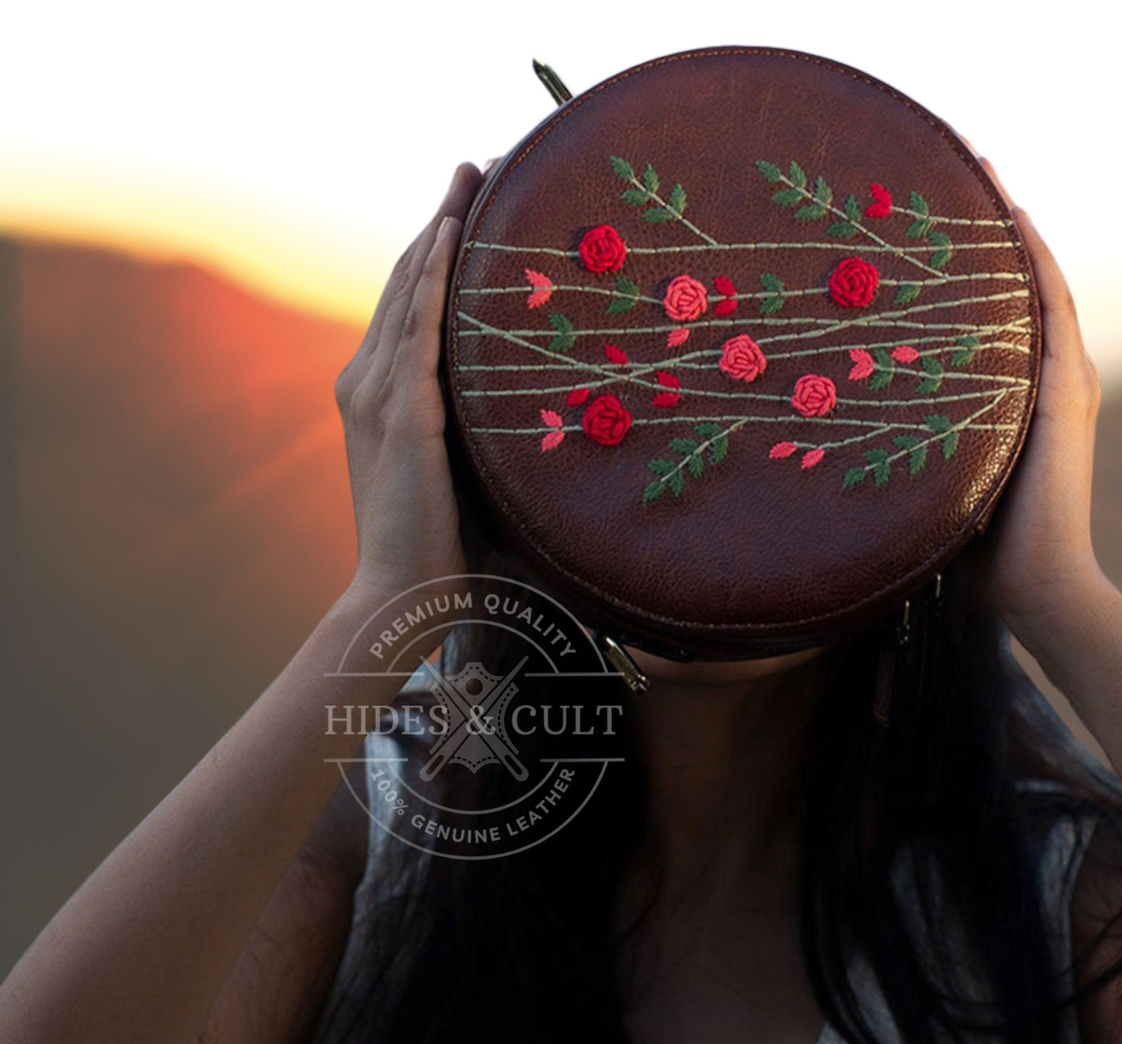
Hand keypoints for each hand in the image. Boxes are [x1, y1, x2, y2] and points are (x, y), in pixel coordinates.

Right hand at [336, 161, 488, 599]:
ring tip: (473, 174)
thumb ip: (493, 443)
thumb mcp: (471, 483)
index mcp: (381, 399)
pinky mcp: (400, 411)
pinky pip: (418, 326)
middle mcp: (366, 384)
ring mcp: (376, 393)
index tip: (470, 208)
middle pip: (408, 281)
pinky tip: (454, 229)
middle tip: (478, 167)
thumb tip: (553, 432)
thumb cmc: (446, 556)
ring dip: (442, 225)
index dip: (436, 251)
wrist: (406, 597)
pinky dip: (434, 274)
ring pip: (411, 289)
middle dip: (442, 218)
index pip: (409, 307)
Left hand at [948, 134, 1111, 644]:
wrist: (1035, 587)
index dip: (978, 263)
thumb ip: (915, 451)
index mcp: (1028, 399)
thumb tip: (839, 447)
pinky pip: (1049, 308)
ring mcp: (1066, 382)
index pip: (1005, 315)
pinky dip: (1032, 260)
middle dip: (993, 227)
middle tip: (956, 169)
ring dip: (1013, 224)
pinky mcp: (1065, 393)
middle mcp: (1055, 380)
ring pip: (1040, 283)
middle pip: (1024, 284)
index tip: (935, 219)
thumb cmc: (982, 553)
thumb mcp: (941, 483)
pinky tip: (1010, 216)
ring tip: (981, 168)